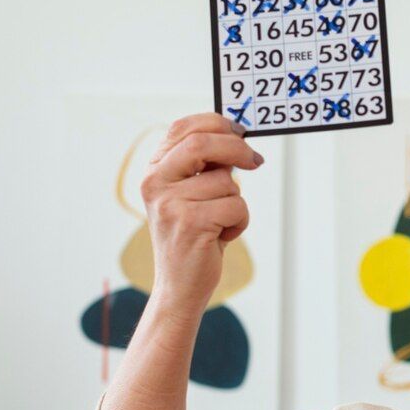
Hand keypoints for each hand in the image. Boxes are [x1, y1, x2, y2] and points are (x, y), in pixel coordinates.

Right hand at [140, 113, 264, 309]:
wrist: (179, 285)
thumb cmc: (192, 236)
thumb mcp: (191, 194)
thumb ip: (204, 167)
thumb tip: (238, 137)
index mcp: (154, 171)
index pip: (182, 128)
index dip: (216, 123)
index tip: (240, 132)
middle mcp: (155, 183)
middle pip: (202, 143)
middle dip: (237, 148)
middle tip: (255, 161)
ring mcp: (170, 203)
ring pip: (227, 182)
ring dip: (236, 201)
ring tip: (220, 222)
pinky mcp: (189, 223)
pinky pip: (236, 206)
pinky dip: (239, 222)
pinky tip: (221, 236)